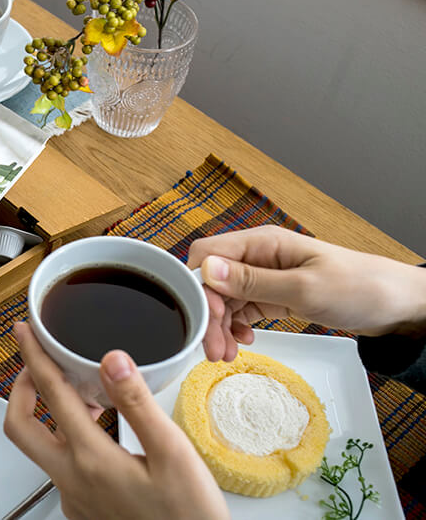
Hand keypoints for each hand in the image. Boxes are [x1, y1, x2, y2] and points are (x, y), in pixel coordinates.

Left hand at [4, 322, 227, 519]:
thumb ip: (138, 404)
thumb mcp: (173, 454)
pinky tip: (97, 429)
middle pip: (19, 426)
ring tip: (75, 389)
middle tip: (35, 363)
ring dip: (47, 413)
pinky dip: (68, 437)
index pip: (50, 394)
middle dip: (21, 388)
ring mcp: (74, 497)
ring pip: (41, 446)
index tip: (25, 332)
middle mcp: (72, 480)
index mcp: (91, 459)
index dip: (33, 356)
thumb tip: (112, 360)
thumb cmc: (188, 516)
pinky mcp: (83, 509)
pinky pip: (61, 465)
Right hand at [187, 225, 425, 361]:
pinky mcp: (273, 294)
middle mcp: (258, 257)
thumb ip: (253, 281)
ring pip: (224, 299)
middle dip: (208, 316)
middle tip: (212, 349)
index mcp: (262, 243)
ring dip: (220, 326)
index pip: (207, 256)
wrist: (397, 304)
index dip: (198, 287)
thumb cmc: (360, 287)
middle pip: (212, 282)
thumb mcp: (304, 288)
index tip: (204, 319)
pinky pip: (241, 309)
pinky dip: (237, 326)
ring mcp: (264, 276)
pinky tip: (244, 340)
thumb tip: (207, 270)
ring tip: (226, 353)